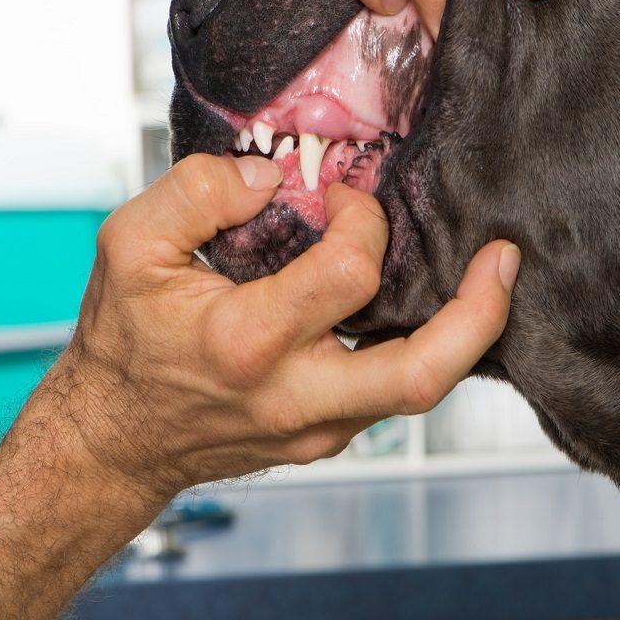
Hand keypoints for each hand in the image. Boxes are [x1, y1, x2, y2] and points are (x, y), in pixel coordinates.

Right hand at [51, 154, 518, 505]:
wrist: (114, 440)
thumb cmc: (124, 343)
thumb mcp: (128, 245)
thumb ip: (197, 192)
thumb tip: (276, 179)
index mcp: (247, 341)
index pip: (350, 273)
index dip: (361, 219)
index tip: (341, 197)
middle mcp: (295, 396)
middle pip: (423, 372)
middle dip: (481, 312)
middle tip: (505, 259)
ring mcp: (318, 428)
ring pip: (420, 390)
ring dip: (463, 331)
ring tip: (487, 278)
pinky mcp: (326, 438)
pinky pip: (392, 392)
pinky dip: (421, 346)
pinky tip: (422, 306)